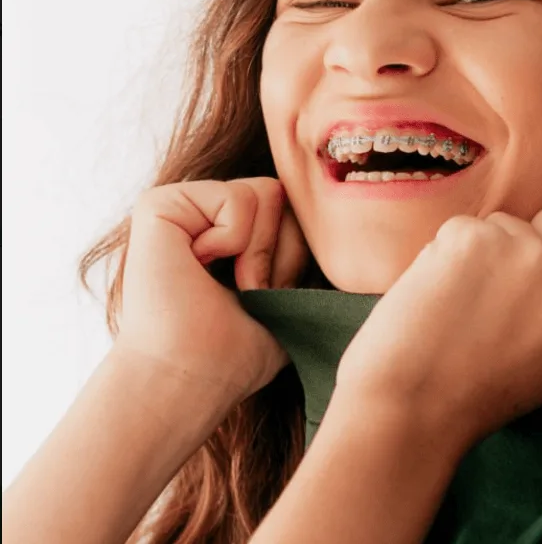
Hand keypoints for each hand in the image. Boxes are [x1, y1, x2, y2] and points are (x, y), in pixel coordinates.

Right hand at [116, 177, 307, 404]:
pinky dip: (231, 238)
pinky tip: (198, 266)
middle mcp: (205, 212)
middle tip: (248, 291)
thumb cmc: (239, 351)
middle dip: (279, 249)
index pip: (294, 207)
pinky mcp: (160, 204)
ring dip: (257, 250)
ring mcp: (182, 205)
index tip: (267, 295)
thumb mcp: (291, 294)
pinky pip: (236, 196)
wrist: (190, 379)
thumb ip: (307, 250)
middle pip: (283, 192)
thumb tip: (353, 230)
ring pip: (265, 190)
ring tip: (226, 284)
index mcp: (232, 230)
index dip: (295, 254)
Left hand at [335, 209, 541, 450]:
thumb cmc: (491, 385)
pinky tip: (443, 294)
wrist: (418, 406)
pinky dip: (451, 252)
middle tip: (504, 304)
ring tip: (471, 306)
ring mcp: (531, 252)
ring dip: (488, 250)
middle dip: (531, 247)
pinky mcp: (478, 237)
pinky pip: (467, 225)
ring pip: (510, 222)